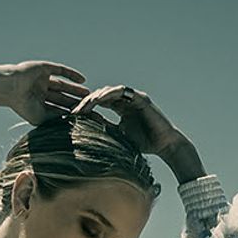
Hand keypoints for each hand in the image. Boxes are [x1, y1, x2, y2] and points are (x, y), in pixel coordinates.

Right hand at [0, 60, 89, 123]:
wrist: (10, 88)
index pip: (58, 107)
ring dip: (76, 89)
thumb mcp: (41, 117)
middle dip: (75, 101)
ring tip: (89, 94)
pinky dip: (72, 74)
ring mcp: (42, 79)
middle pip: (63, 96)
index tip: (83, 116)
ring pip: (63, 85)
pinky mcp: (44, 68)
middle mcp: (40, 91)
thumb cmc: (22, 105)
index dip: (70, 111)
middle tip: (90, 105)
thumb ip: (56, 118)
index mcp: (38, 103)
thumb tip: (71, 122)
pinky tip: (83, 80)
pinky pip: (61, 70)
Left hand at [67, 83, 186, 159]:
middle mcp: (126, 100)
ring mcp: (133, 97)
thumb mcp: (118, 135)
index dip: (86, 108)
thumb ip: (105, 128)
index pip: (99, 103)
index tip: (73, 116)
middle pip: (101, 95)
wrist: (164, 145)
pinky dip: (109, 94)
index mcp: (120, 108)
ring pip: (109, 91)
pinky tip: (98, 100)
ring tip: (84, 104)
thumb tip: (85, 129)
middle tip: (74, 110)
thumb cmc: (144, 143)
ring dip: (95, 97)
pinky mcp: (140, 97)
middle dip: (87, 102)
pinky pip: (121, 91)